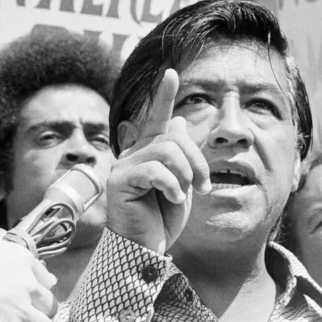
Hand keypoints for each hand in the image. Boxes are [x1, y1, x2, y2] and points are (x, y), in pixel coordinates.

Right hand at [107, 69, 211, 253]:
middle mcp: (134, 154)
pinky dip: (171, 185)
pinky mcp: (119, 182)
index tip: (171, 72)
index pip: (157, 118)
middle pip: (173, 137)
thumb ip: (182, 156)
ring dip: (185, 174)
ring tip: (182, 195)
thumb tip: (181, 121)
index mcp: (150, 152)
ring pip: (167, 151)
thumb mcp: (182, 184)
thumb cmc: (162, 220)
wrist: (146, 250)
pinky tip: (171, 199)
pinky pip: (154, 170)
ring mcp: (123, 167)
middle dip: (196, 161)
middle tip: (202, 187)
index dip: (164, 95)